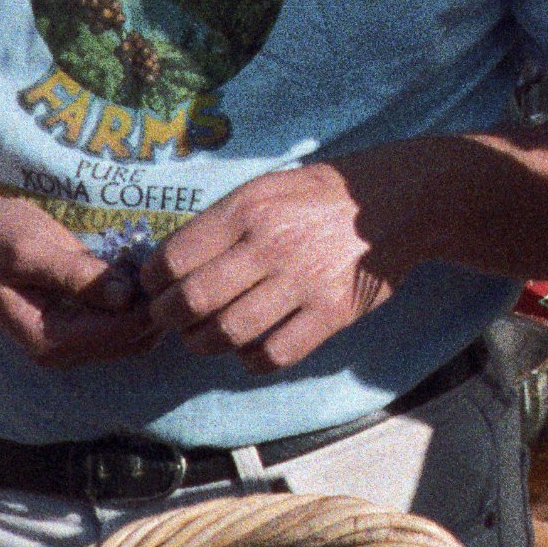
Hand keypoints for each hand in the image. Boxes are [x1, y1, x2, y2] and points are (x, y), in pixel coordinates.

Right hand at [0, 194, 157, 367]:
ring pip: (134, 335)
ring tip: (145, 263)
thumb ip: (76, 274)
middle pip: (134, 341)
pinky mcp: (78, 324)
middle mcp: (61, 350)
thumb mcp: (31, 250)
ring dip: (146, 303)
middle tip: (160, 264)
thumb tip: (124, 295)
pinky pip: (122, 322)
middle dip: (153, 306)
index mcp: (48, 339)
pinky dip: (136, 300)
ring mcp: (70, 340)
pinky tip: (132, 267)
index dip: (148, 305)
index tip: (160, 270)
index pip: (120, 333)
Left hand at [142, 158, 404, 372]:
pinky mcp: (332, 313)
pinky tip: (251, 347)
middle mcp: (271, 244)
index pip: (174, 257)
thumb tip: (171, 263)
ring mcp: (303, 281)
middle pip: (192, 300)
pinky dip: (252, 359)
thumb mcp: (268, 187)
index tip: (155, 287)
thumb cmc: (322, 196)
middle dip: (169, 318)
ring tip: (206, 336)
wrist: (395, 202)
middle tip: (172, 318)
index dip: (152, 281)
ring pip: (227, 333)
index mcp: (249, 208)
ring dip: (205, 343)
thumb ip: (223, 222)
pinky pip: (274, 354)